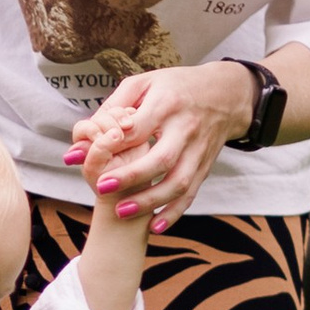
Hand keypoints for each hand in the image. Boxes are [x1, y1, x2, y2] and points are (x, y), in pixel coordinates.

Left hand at [65, 60, 250, 228]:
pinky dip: (174, 212)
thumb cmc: (176, 87)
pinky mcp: (205, 166)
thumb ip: (115, 105)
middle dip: (131, 177)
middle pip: (161, 159)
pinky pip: (191, 194)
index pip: (138, 128)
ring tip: (122, 211)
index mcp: (167, 104)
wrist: (226, 95)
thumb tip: (87, 129)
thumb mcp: (146, 82)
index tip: (82, 158)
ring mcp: (198, 150)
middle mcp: (185, 129)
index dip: (111, 144)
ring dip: (150, 201)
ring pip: (178, 182)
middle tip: (101, 188)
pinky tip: (155, 226)